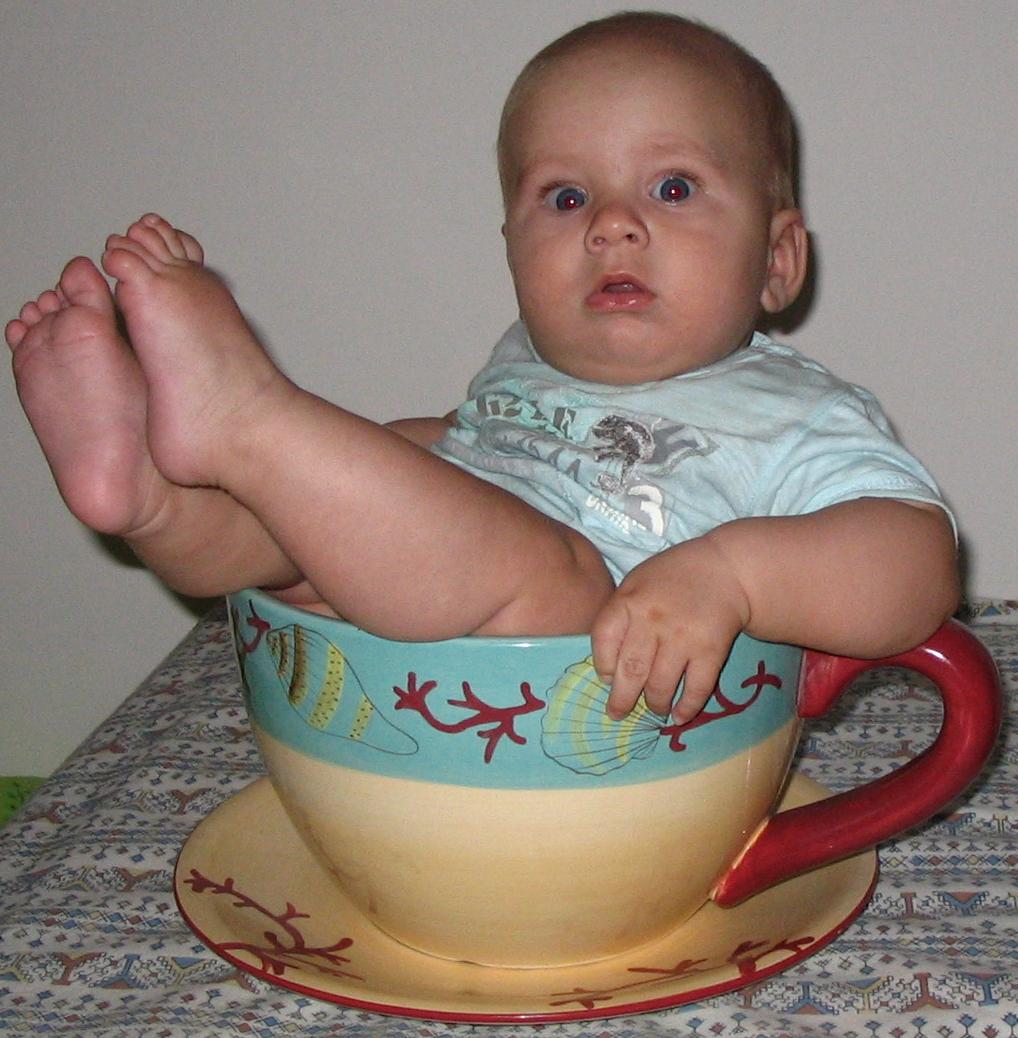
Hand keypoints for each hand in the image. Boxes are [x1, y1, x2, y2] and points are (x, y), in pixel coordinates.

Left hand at [590, 534, 750, 722]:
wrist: (725, 569)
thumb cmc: (673, 577)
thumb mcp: (637, 583)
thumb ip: (620, 616)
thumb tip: (608, 666)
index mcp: (629, 600)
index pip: (603, 640)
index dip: (602, 664)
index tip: (608, 678)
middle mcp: (652, 620)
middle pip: (630, 670)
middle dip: (621, 700)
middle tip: (618, 714)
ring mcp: (683, 637)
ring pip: (660, 685)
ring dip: (655, 705)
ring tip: (654, 711)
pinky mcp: (711, 650)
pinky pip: (696, 688)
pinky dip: (687, 708)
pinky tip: (680, 716)